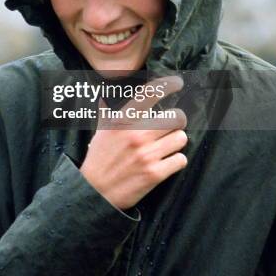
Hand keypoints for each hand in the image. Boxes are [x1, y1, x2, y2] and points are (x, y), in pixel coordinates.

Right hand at [80, 76, 186, 209]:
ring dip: (177, 142)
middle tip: (172, 126)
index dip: (168, 85)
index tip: (178, 83)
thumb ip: (107, 113)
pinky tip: (167, 162)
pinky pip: (181, 160)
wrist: (94, 192)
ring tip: (167, 146)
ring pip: (181, 138)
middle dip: (177, 121)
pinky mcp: (154, 174)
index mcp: (123, 120)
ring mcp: (147, 154)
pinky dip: (177, 161)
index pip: (150, 94)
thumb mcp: (101, 131)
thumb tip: (103, 97)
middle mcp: (136, 134)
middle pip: (176, 117)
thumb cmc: (99, 159)